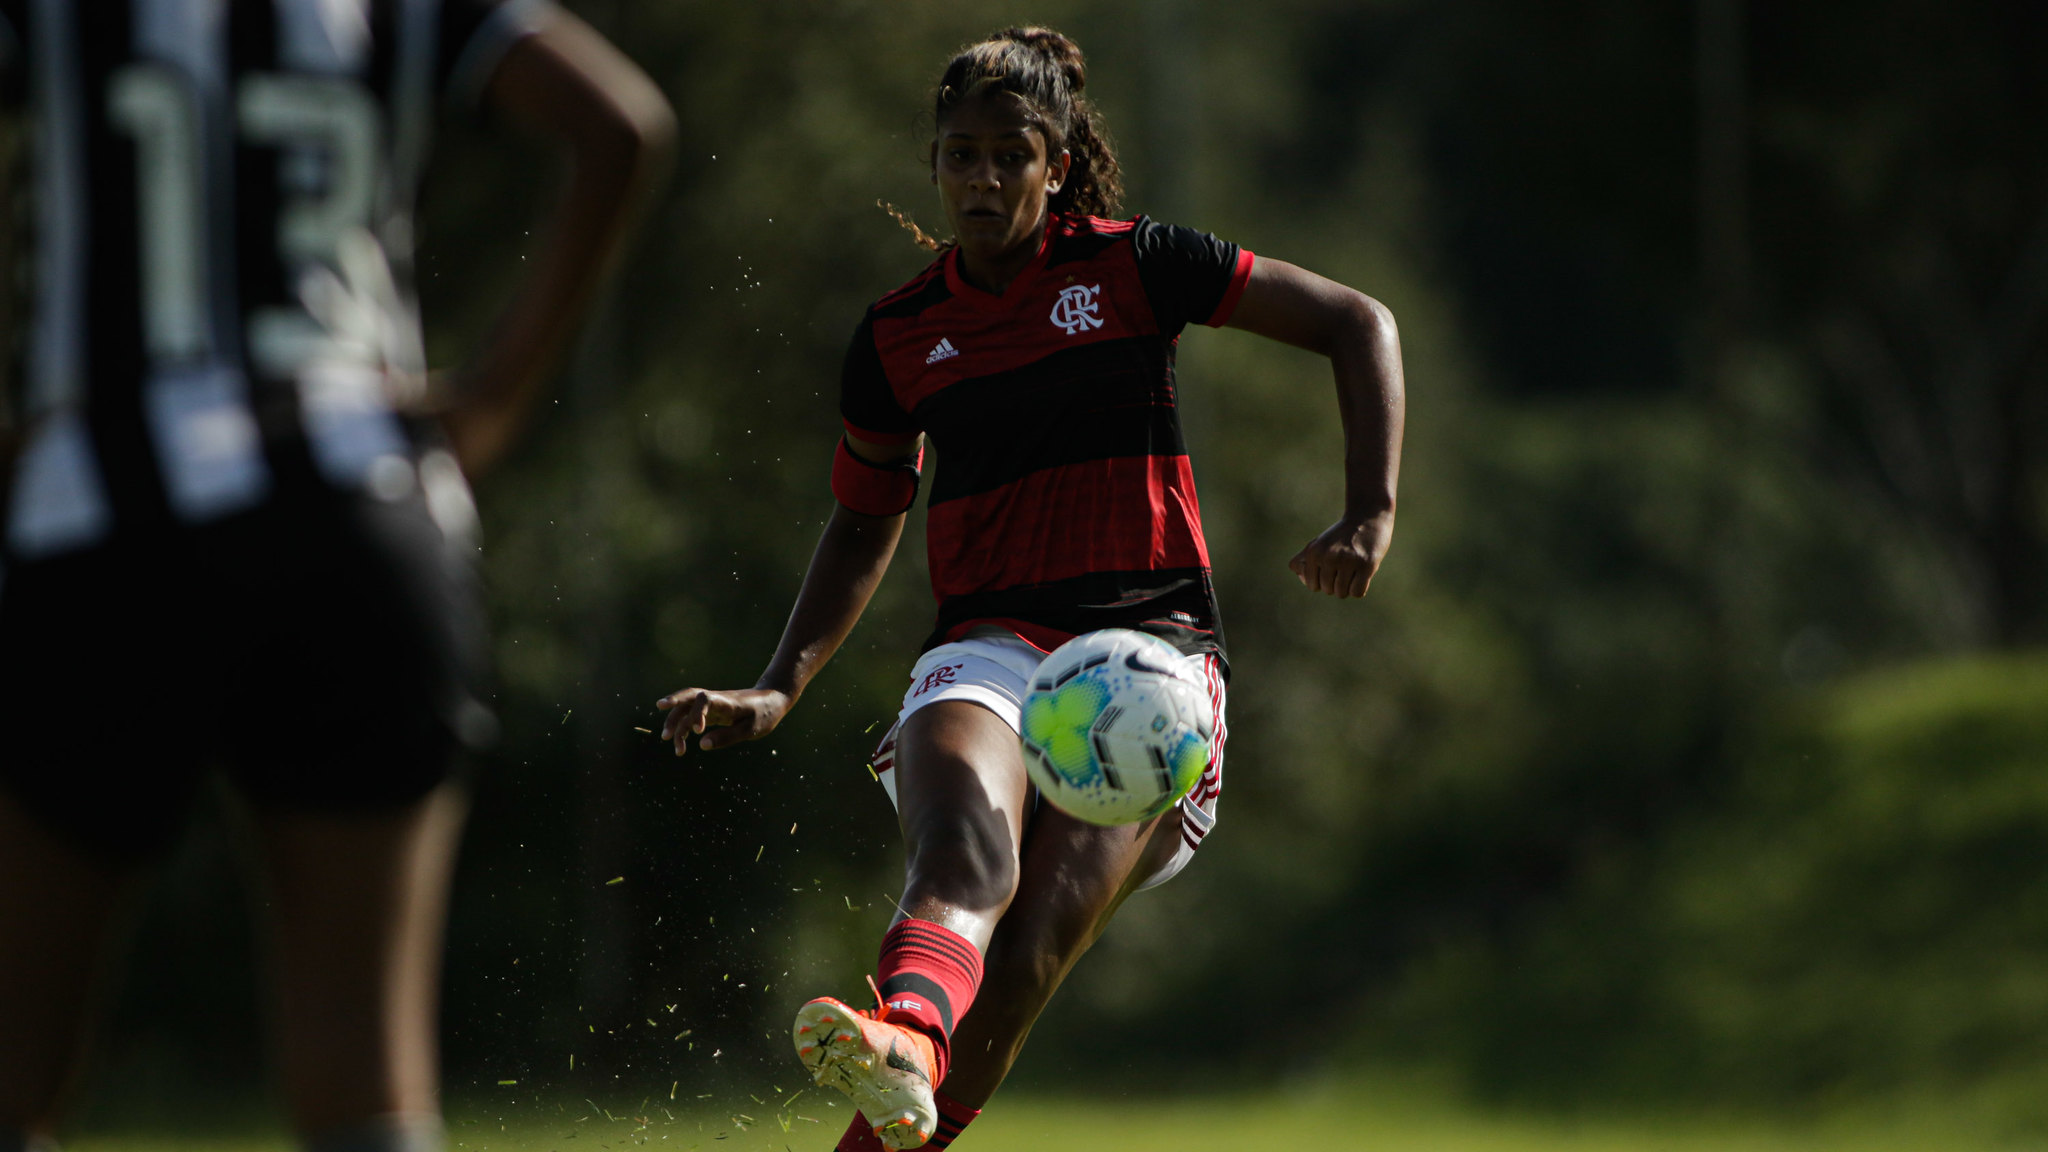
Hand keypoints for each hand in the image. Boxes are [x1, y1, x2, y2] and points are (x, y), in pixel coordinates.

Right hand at [654, 687, 792, 754]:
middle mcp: (716, 700)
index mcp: (727, 701)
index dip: (697, 713)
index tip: (697, 731)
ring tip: (677, 750)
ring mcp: (712, 705)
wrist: (772, 700)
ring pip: (687, 709)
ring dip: (677, 725)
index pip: (705, 699)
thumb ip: (727, 737)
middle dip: (673, 703)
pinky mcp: (712, 712)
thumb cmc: (764, 714)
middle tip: (661, 714)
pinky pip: (692, 718)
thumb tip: (702, 745)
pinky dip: (684, 730)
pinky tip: (681, 746)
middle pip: (689, 696)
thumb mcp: (751, 729)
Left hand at [1288, 510, 1393, 598]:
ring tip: (1353, 570)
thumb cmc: (1341, 535)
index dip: (1321, 581)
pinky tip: (1362, 575)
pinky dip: (1359, 589)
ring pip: (1342, 593)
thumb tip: (1302, 578)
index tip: (1329, 569)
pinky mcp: (1367, 565)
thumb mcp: (1318, 543)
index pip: (1312, 585)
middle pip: (1327, 590)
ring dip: (1348, 587)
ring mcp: (1348, 561)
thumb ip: (1302, 560)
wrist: (1368, 517)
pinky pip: (1357, 593)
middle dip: (1335, 583)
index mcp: (1314, 552)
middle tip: (1344, 566)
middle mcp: (1329, 556)